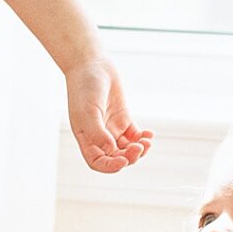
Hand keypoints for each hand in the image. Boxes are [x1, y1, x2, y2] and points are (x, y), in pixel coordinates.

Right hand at [65, 54, 150, 174]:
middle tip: (139, 147)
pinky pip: (134, 135)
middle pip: (116, 156)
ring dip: (138, 149)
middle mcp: (99, 136)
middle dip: (129, 156)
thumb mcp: (88, 111)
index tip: (123, 160)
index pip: (98, 162)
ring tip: (147, 142)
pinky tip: (149, 134)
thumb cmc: (84, 87)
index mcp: (86, 138)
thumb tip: (111, 151)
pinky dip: (142, 138)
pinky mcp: (123, 118)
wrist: (91, 65)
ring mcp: (112, 128)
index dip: (111, 166)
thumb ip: (98, 133)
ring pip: (127, 148)